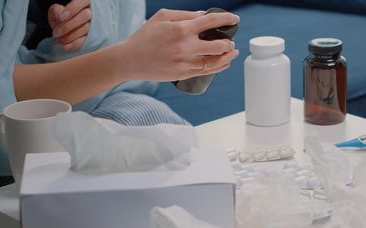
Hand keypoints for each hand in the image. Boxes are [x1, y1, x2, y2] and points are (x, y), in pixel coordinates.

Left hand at [48, 0, 91, 50]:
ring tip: (59, 40)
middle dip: (68, 26)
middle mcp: (93, 12)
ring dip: (70, 36)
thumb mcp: (57, 11)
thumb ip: (57, 10)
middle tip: (56, 33)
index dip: (72, 9)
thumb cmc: (64, 18)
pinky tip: (65, 46)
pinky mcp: (96, 37)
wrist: (68, 30)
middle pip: (85, 16)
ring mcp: (96, 25)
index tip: (60, 18)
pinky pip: (87, 41)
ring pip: (86, 29)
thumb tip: (60, 15)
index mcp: (84, 2)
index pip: (81, 2)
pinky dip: (75, 44)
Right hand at [118, 9, 239, 81]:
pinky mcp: (183, 74)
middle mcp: (186, 46)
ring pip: (215, 62)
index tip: (235, 20)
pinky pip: (207, 72)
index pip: (211, 22)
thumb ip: (185, 15)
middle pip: (218, 45)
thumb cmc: (145, 36)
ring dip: (228, 56)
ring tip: (232, 52)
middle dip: (229, 43)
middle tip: (231, 41)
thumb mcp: (162, 17)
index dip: (227, 19)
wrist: (130, 60)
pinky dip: (219, 67)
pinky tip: (224, 63)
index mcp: (181, 29)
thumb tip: (204, 16)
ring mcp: (185, 62)